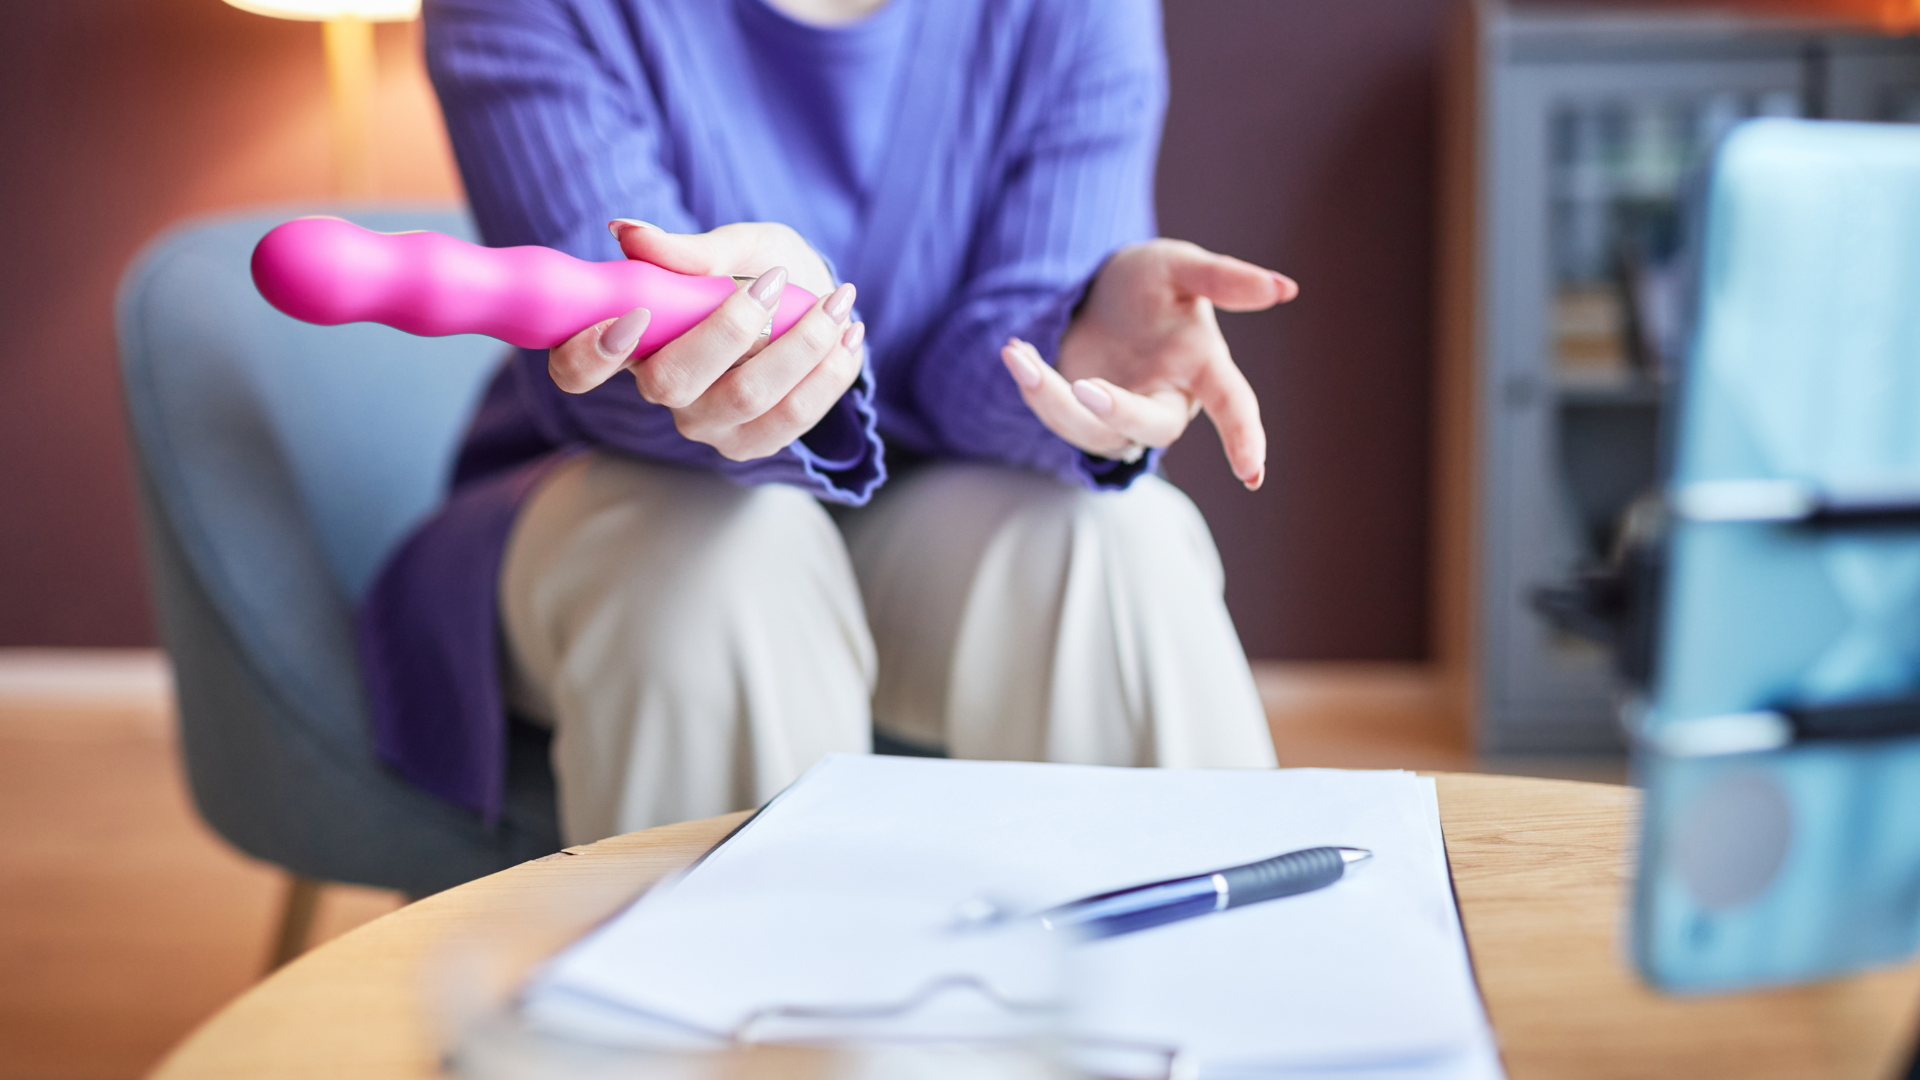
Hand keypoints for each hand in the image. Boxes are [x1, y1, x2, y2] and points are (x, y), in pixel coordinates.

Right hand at [547, 220, 863, 461]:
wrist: (815, 303)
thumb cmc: (762, 271)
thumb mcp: (736, 246)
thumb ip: (689, 250)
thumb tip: (626, 232)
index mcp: (632, 341)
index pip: (576, 370)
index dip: (588, 353)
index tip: (631, 314)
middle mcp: (659, 390)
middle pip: (670, 383)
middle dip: (728, 329)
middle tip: (775, 283)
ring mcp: (706, 424)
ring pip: (743, 398)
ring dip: (799, 346)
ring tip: (838, 303)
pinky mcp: (752, 443)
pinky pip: (792, 418)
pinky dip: (828, 371)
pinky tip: (849, 334)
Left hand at [999, 239, 1296, 489]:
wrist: (1098, 293)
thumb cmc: (1151, 282)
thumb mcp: (1180, 267)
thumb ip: (1224, 278)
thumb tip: (1285, 289)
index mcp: (1202, 367)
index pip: (1233, 405)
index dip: (1244, 438)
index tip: (1252, 475)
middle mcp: (1167, 401)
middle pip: (1154, 428)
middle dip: (1120, 412)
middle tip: (1086, 386)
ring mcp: (1123, 417)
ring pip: (1095, 433)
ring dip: (1056, 402)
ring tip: (1022, 357)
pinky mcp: (1084, 419)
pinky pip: (1059, 419)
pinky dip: (1033, 389)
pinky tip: (1016, 353)